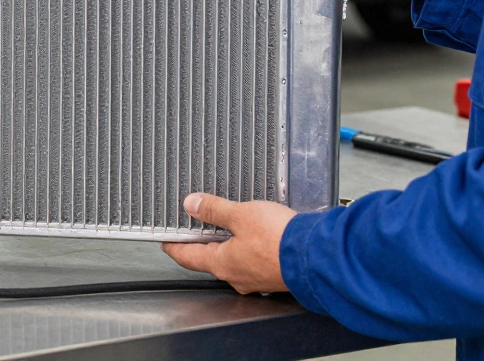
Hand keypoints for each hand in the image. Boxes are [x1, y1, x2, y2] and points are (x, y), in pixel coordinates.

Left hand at [162, 193, 295, 293]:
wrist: (317, 257)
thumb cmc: (279, 239)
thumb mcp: (241, 215)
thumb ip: (214, 209)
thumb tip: (191, 204)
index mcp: (222, 264)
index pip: (188, 257)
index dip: (174, 248)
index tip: (166, 244)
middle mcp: (237, 277)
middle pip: (210, 260)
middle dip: (202, 246)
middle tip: (194, 233)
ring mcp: (257, 279)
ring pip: (234, 262)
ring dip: (228, 247)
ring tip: (226, 230)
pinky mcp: (275, 276)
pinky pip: (255, 263)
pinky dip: (249, 251)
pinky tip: (256, 239)